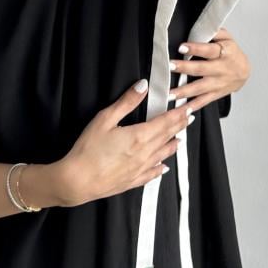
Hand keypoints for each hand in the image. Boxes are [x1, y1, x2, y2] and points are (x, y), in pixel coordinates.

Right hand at [51, 81, 194, 206]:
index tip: (188, 108)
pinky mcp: (132, 181)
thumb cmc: (88, 149)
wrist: (77, 181)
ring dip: (172, 145)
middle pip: (167, 137)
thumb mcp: (105, 119)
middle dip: (179, 126)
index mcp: (139, 136)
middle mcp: (145, 153)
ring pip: (162, 155)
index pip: (165, 122)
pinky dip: (160, 168)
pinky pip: (152, 174)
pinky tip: (163, 167)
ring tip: (180, 139)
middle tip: (189, 119)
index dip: (178, 115)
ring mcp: (140, 169)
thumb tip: (143, 86)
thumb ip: (126, 102)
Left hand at [169, 26, 250, 109]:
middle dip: (185, 68)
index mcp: (224, 53)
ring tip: (169, 93)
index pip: (209, 50)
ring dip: (184, 91)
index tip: (181, 47)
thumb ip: (215, 32)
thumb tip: (201, 27)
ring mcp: (218, 84)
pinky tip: (181, 111)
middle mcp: (221, 69)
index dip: (196, 48)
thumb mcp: (227, 38)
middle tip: (170, 67)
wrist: (245, 72)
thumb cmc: (232, 52)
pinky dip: (192, 107)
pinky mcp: (215, 94)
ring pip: (200, 88)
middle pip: (201, 69)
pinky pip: (203, 102)